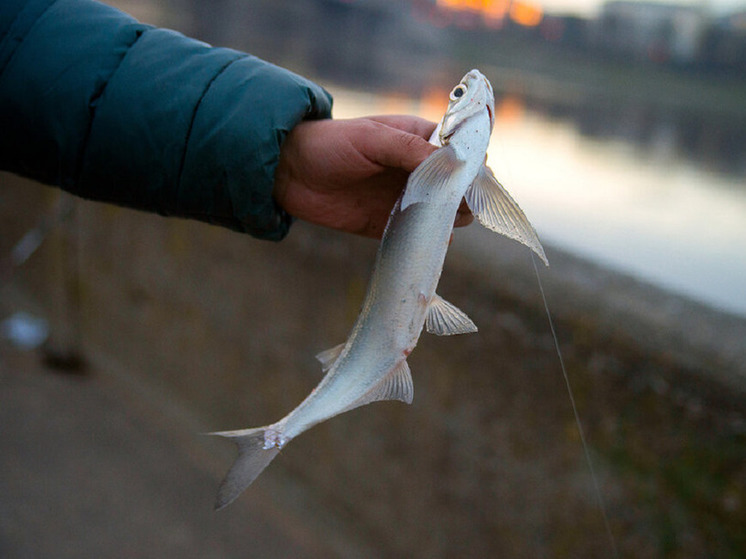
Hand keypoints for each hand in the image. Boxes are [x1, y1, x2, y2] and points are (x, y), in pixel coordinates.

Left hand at [274, 115, 472, 238]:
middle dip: (464, 196)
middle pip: (454, 186)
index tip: (478, 181)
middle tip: (463, 207)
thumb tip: (454, 164)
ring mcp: (403, 198)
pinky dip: (427, 239)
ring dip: (449, 219)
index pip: (459, 152)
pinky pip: (415, 234)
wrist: (288, 173)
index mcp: (417, 140)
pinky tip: (434, 242)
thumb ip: (410, 150)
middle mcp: (416, 170)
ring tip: (449, 223)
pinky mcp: (387, 223)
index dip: (471, 165)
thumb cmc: (330, 144)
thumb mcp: (372, 139)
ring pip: (440, 212)